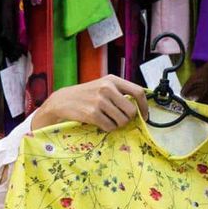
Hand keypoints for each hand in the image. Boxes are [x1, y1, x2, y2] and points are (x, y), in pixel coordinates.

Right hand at [31, 75, 148, 131]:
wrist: (62, 101)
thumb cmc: (86, 96)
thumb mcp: (103, 86)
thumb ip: (119, 93)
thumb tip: (139, 108)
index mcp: (112, 80)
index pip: (138, 92)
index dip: (144, 106)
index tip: (144, 116)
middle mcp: (107, 88)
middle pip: (131, 111)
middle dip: (128, 119)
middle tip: (119, 119)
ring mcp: (99, 101)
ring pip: (122, 121)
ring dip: (117, 124)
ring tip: (107, 119)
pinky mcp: (92, 113)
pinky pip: (110, 127)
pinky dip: (107, 128)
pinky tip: (100, 123)